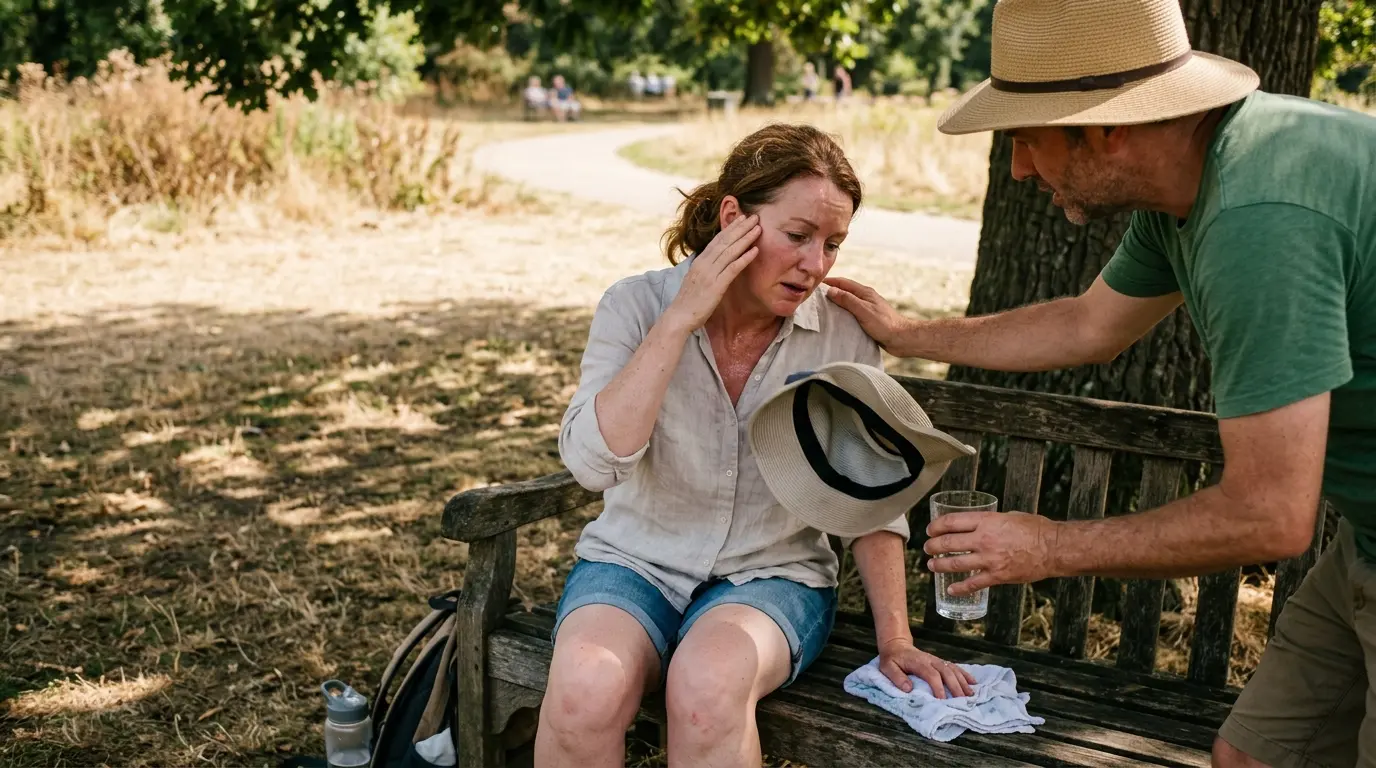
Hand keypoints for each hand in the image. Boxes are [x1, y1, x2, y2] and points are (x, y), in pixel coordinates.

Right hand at [662, 214, 760, 331]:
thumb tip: (715, 265)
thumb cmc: (688, 302)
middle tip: (754, 217)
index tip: (741, 219)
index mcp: (700, 262)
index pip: (717, 241)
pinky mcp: (716, 285)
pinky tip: (755, 250)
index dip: (730, 228)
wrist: (679, 317)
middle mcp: (704, 264)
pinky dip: (744, 258)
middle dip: (740, 228)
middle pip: (725, 241)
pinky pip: (733, 268)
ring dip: (745, 238)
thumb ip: (706, 271)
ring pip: (730, 251)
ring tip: (758, 228)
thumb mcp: (696, 281)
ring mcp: (710, 274)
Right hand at [822, 276, 913, 355]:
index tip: (814, 284)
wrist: (902, 339)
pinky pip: (851, 312)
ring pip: (847, 302)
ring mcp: (867, 308)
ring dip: (836, 302)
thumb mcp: (863, 311)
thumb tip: (831, 291)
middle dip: (830, 291)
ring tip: (821, 308)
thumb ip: (848, 300)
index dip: (829, 282)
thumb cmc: (885, 324)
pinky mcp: (868, 319)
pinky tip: (836, 320)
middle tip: (814, 296)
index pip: (843, 282)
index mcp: (864, 292)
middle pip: (844, 291)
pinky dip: (842, 313)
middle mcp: (865, 298)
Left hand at [877, 638, 974, 698]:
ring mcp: (937, 660)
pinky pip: (955, 667)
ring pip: (953, 670)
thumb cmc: (891, 659)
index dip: (938, 687)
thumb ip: (896, 677)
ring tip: (971, 695)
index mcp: (918, 662)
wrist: (896, 645)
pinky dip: (965, 675)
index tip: (943, 700)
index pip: (931, 675)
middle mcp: (931, 660)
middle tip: (963, 701)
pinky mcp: (940, 662)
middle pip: (946, 672)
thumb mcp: (887, 668)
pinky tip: (973, 683)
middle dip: (955, 687)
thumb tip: (908, 689)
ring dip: (963, 682)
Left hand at [925, 511, 1061, 595]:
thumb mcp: (1009, 516)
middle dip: (933, 546)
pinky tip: (951, 589)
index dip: (936, 526)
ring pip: (956, 563)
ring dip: (940, 565)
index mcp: (986, 521)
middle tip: (928, 548)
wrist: (1053, 548)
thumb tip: (981, 524)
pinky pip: (973, 583)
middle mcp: (983, 539)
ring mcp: (989, 559)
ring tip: (932, 566)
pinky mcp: (997, 576)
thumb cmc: (1035, 529)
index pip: (951, 522)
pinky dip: (960, 588)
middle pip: (948, 543)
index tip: (930, 530)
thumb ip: (991, 521)